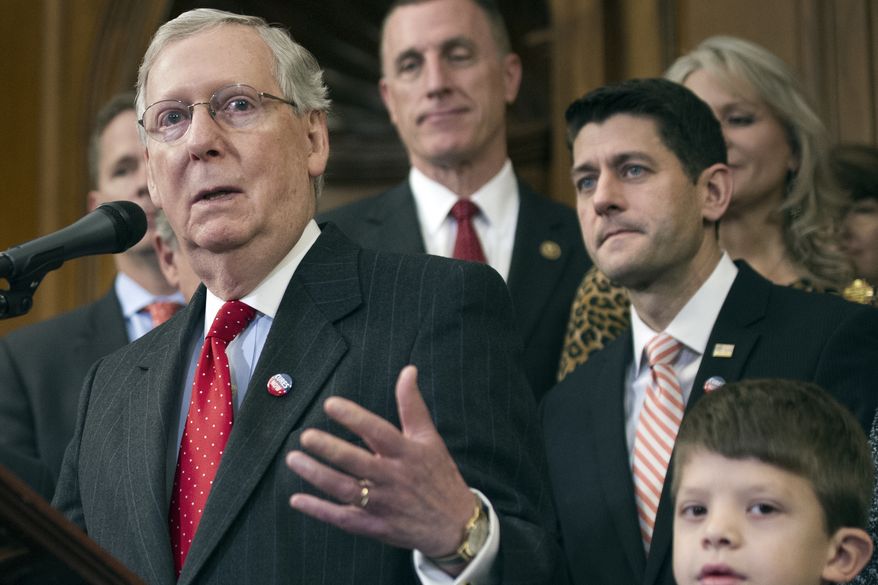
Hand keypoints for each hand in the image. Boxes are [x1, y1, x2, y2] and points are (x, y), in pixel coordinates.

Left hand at [286, 365, 474, 562]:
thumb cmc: (439, 475)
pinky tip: (297, 499)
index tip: (330, 404)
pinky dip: (319, 510)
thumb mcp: (429, 438)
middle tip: (306, 436)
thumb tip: (408, 370)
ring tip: (294, 460)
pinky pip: (343, 519)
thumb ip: (412, 405)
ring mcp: (383, 505)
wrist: (455, 524)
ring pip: (345, 490)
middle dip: (330, 449)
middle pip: (357, 462)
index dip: (354, 418)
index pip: (378, 431)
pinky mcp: (376, 527)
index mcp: (406, 453)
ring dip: (317, 476)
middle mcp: (393, 478)